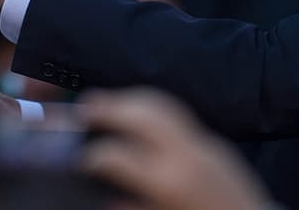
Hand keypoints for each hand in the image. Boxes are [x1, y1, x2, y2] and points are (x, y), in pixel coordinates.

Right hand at [81, 89, 270, 209]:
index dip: (92, 154)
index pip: (116, 155)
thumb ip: (133, 207)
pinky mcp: (217, 144)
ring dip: (130, 99)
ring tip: (107, 101)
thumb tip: (106, 199)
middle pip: (140, 114)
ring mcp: (205, 145)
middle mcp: (186, 156)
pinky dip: (153, 110)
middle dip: (108, 107)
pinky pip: (179, 118)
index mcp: (168, 182)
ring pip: (161, 106)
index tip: (80, 156)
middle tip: (84, 107)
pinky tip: (140, 116)